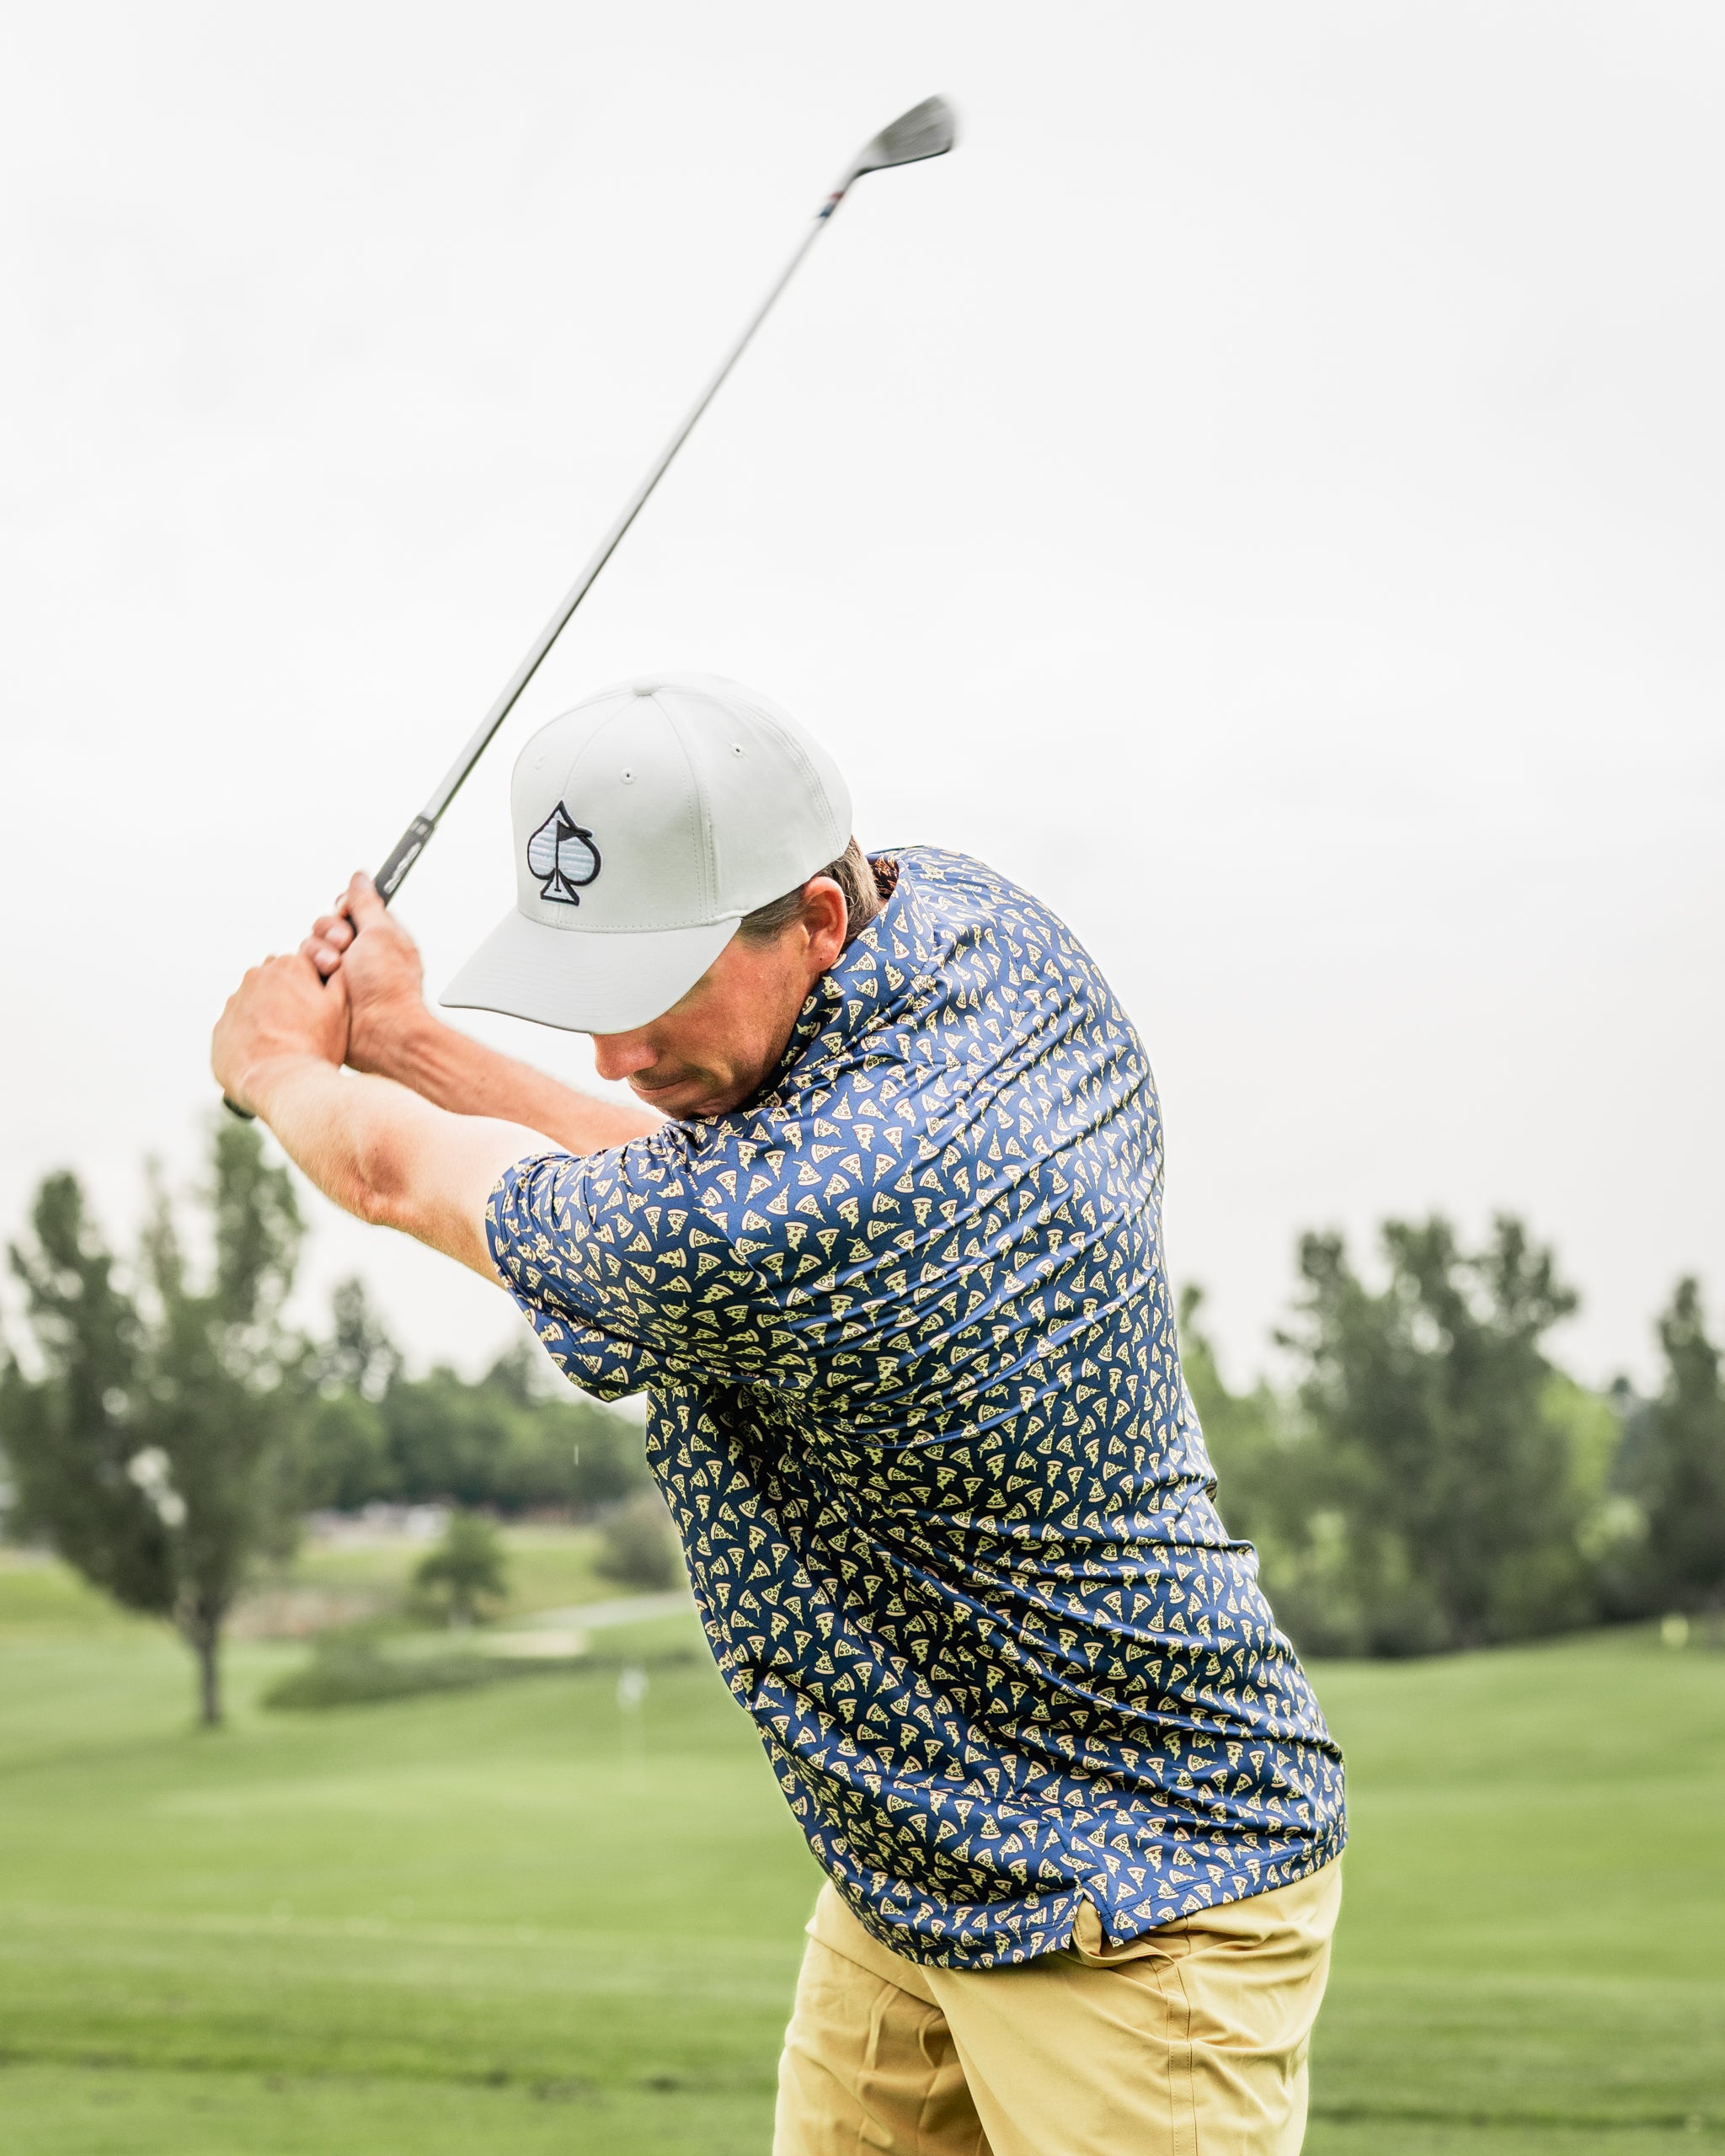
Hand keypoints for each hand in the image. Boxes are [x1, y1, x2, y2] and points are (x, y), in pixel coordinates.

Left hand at [212, 953, 349, 1116]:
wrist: (282, 1083)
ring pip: (253, 1003)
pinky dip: (249, 1036)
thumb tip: (332, 970)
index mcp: (288, 967)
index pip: (298, 966)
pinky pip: (237, 1027)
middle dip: (284, 996)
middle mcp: (255, 977)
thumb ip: (335, 980)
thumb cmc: (314, 1047)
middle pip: (272, 981)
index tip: (315, 1007)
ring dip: (265, 1017)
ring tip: (283, 1044)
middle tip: (300, 1025)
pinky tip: (266, 1053)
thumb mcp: (340, 1009)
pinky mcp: (220, 1028)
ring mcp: (234, 1002)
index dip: (309, 987)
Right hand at [301, 873, 428, 1080]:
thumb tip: (361, 877)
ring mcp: (340, 973)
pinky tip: (321, 982)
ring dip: (318, 953)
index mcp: (377, 936)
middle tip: (344, 947)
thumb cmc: (389, 988)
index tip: (345, 914)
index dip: (343, 909)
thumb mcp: (380, 933)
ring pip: (309, 947)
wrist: (381, 1033)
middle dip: (329, 932)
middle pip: (324, 926)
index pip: (348, 908)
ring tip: (333, 970)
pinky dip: (308, 972)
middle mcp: (358, 953)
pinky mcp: (323, 991)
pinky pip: (302, 971)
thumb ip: (366, 903)